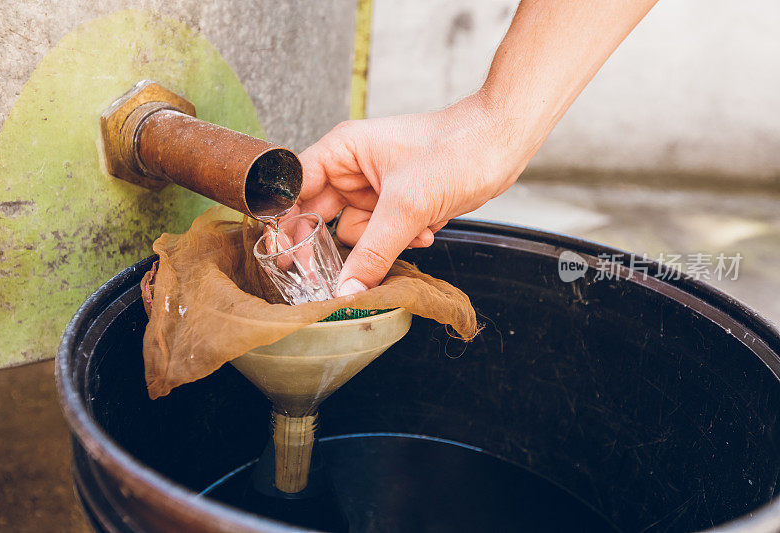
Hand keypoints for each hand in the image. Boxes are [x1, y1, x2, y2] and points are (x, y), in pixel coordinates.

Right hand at [292, 94, 523, 295]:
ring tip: (414, 231)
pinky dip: (402, 239)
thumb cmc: (455, 150)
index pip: (295, 188)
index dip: (284, 221)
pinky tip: (428, 229)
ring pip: (354, 232)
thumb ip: (373, 252)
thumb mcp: (407, 207)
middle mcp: (352, 168)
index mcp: (342, 151)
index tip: (279, 253)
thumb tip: (346, 290)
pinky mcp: (396, 202)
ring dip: (381, 243)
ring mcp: (374, 187)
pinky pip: (381, 234)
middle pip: (320, 215)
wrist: (500, 146)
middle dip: (333, 243)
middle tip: (320, 275)